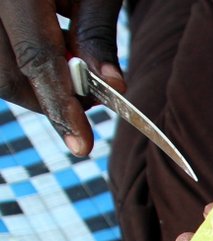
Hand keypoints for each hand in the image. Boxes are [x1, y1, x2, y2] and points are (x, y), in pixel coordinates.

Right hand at [0, 0, 124, 155]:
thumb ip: (97, 35)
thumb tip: (112, 89)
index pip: (35, 58)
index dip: (59, 107)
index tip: (81, 145)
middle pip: (3, 73)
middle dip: (45, 97)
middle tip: (86, 101)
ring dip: (32, 77)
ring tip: (68, 57)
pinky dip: (21, 56)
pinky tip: (50, 37)